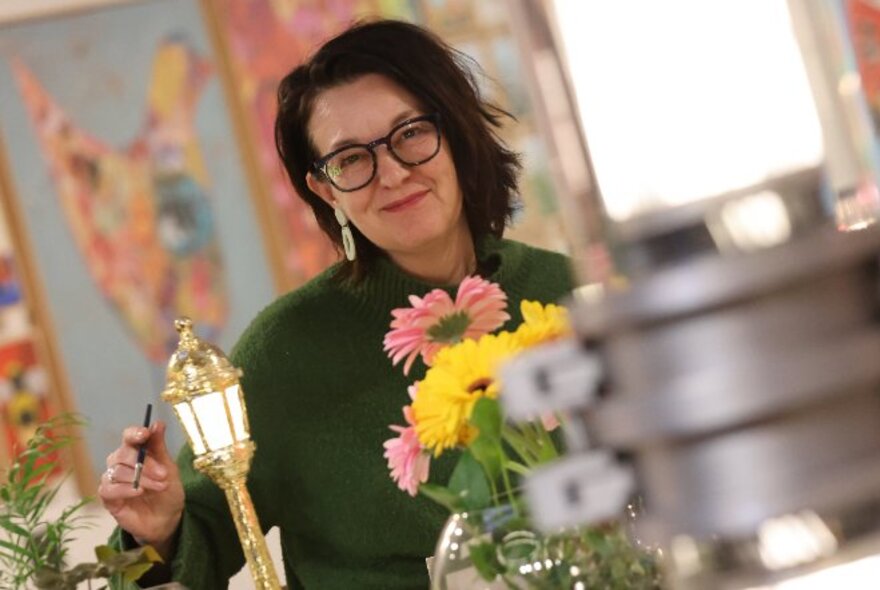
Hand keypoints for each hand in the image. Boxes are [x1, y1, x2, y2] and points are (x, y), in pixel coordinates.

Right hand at [98, 420, 183, 559]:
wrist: (166, 518)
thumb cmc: (166, 490)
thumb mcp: (168, 467)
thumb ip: (159, 447)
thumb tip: (158, 424)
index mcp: (135, 451)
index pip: (129, 437)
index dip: (135, 433)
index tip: (145, 434)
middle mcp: (120, 462)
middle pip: (123, 454)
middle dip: (145, 463)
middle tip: (163, 474)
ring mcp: (113, 480)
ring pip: (118, 471)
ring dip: (141, 478)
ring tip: (160, 486)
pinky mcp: (108, 498)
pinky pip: (109, 489)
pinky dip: (125, 489)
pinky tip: (139, 492)